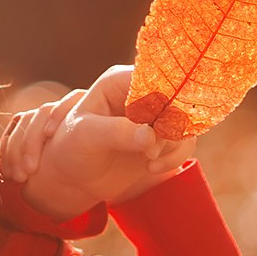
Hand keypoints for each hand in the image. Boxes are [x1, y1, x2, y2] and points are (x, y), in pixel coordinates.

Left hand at [1, 65, 193, 221]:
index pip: (154, 78)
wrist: (74, 177)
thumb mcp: (86, 136)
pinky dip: (175, 157)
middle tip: (149, 149)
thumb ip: (116, 132)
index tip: (158, 125)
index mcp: (119, 82)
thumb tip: (150, 135)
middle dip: (168, 126)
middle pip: (176, 99)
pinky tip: (151, 168)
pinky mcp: (162, 139)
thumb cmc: (72, 148)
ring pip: (184, 122)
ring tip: (148, 159)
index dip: (164, 98)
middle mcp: (140, 95)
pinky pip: (184, 142)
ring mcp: (153, 117)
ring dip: (172, 143)